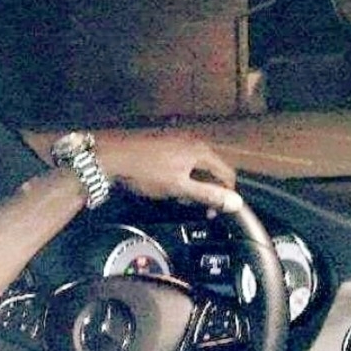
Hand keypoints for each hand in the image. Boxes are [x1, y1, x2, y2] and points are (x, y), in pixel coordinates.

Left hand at [92, 130, 241, 213]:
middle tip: (190, 206)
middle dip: (205, 190)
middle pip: (212, 170)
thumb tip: (237, 202)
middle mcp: (193, 141)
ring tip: (176, 196)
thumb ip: (209, 195)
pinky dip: (180, 175)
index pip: (227, 174)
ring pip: (195, 166)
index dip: (225, 195)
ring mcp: (177, 139)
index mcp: (201, 151)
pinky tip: (165, 184)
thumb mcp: (180, 188)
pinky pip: (181, 161)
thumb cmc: (146, 172)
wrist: (113, 156)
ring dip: (192, 184)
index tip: (213, 211)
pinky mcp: (164, 142)